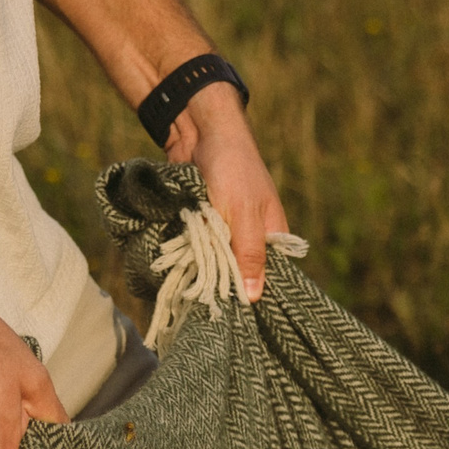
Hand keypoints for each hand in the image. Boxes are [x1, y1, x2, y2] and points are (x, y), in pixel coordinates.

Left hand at [167, 82, 288, 302]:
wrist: (201, 131)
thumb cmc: (234, 169)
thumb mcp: (244, 215)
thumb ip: (249, 255)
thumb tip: (253, 299)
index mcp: (272, 237)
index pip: (267, 278)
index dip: (250, 296)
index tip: (232, 316)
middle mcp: (249, 237)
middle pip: (237, 272)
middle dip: (221, 284)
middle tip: (204, 305)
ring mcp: (224, 230)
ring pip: (213, 261)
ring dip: (199, 269)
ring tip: (187, 290)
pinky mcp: (201, 223)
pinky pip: (195, 246)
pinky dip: (186, 253)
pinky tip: (175, 268)